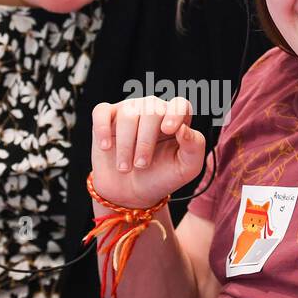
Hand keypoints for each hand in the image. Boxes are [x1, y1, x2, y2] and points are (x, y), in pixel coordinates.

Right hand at [90, 96, 205, 208]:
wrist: (131, 192)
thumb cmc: (161, 177)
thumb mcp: (186, 169)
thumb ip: (195, 147)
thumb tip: (184, 128)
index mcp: (176, 120)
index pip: (180, 105)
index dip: (175, 113)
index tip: (168, 130)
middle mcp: (153, 110)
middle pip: (152, 111)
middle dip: (145, 141)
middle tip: (141, 165)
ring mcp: (129, 111)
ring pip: (128, 114)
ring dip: (126, 145)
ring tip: (125, 167)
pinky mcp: (106, 117)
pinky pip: (102, 112)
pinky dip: (102, 129)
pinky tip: (106, 147)